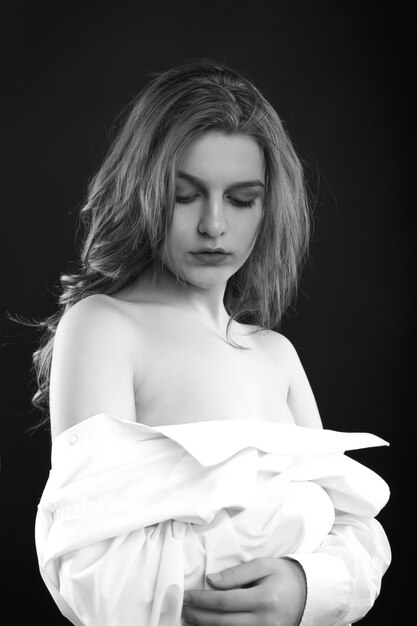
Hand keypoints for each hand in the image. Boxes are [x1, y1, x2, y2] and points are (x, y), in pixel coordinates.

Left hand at [182, 557, 306, 625]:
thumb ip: (237, 573)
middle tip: (183, 609)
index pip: (225, 602)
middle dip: (199, 616)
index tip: (188, 596)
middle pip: (223, 622)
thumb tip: (212, 581)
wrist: (309, 592)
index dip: (203, 600)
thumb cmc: (284, 574)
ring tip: (190, 619)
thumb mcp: (263, 565)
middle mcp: (265, 621)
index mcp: (264, 599)